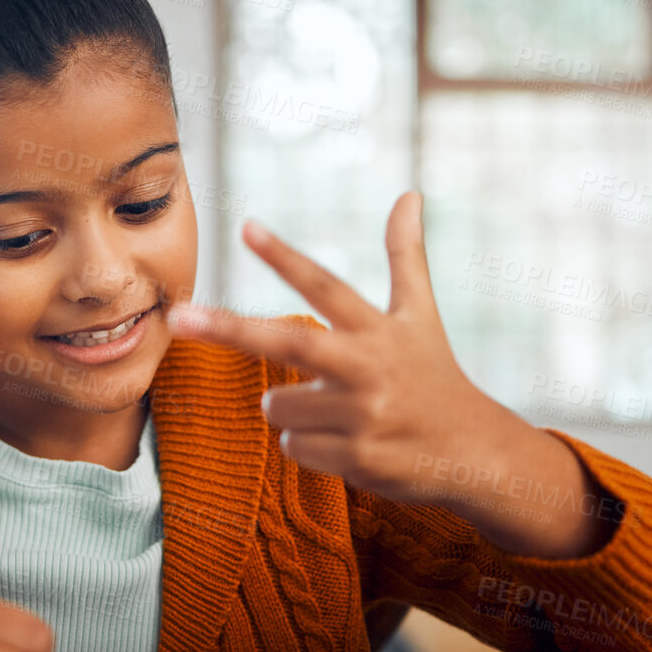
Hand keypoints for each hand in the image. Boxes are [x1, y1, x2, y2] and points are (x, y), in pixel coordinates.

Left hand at [164, 192, 610, 557]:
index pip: (324, 286)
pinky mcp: (356, 458)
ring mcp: (362, 414)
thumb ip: (406, 257)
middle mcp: (368, 368)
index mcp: (377, 330)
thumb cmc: (437, 378)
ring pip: (278, 408)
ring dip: (293, 413)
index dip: (284, 258)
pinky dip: (310, 448)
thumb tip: (410, 194)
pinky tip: (350, 445)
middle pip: (285, 343)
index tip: (245, 227)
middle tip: (175, 316)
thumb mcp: (420, 316)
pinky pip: (293, 449)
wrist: (476, 455)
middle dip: (226, 328)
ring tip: (342, 414)